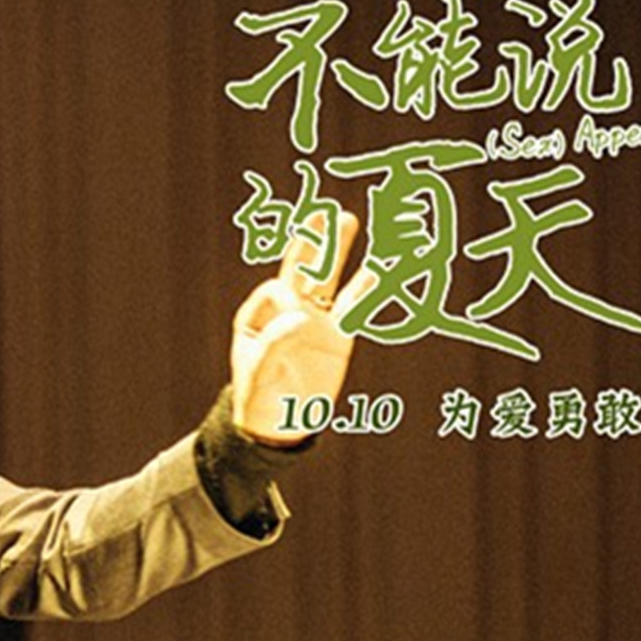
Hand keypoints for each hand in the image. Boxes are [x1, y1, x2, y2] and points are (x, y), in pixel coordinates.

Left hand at [229, 211, 376, 444]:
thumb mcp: (258, 374)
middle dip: (311, 242)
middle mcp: (285, 312)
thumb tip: (302, 318)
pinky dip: (369, 287)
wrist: (279, 427)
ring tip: (348, 220)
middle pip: (301, 270)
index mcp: (257, 316)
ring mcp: (314, 320)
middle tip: (325, 213)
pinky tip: (383, 265)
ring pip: (328, 279)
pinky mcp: (338, 336)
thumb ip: (274, 344)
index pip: (276, 291)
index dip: (288, 299)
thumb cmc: (259, 399)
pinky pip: (355, 307)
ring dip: (337, 251)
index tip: (298, 324)